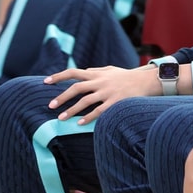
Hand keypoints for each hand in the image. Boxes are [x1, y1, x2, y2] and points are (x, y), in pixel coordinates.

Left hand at [45, 65, 159, 124]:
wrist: (147, 81)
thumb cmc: (127, 76)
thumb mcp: (111, 69)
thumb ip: (97, 70)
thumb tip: (84, 70)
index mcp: (97, 73)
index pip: (74, 72)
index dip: (59, 76)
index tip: (46, 82)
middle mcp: (101, 82)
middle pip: (77, 87)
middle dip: (62, 96)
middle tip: (50, 105)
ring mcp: (108, 92)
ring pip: (85, 101)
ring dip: (71, 110)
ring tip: (60, 118)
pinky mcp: (115, 102)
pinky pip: (99, 111)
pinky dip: (88, 117)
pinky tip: (80, 123)